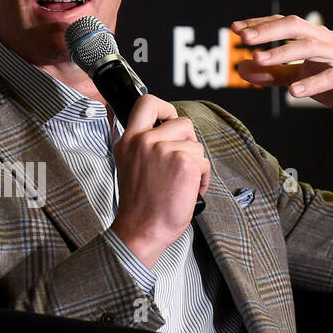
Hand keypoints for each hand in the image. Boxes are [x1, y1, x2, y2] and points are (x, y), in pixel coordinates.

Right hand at [110, 94, 212, 268]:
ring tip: (183, 182)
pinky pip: (204, 162)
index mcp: (128, 140)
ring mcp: (164, 149)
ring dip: (196, 164)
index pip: (146, 103)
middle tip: (182, 160)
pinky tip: (190, 190)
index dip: (165, 108)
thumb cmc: (139, 205)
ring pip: (196, 145)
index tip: (169, 119)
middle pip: (182, 122)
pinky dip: (203, 178)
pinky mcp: (184, 162)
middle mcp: (144, 141)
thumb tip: (163, 131)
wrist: (141, 229)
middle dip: (189, 142)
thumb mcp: (129, 166)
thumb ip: (141, 145)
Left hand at [232, 14, 332, 132]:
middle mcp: (329, 41)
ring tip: (259, 60)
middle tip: (244, 39)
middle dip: (269, 31)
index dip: (260, 25)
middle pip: (297, 27)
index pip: (284, 24)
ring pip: (312, 47)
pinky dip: (313, 83)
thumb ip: (273, 73)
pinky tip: (293, 92)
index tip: (235, 29)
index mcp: (315, 38)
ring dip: (284, 52)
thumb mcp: (300, 79)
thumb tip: (242, 68)